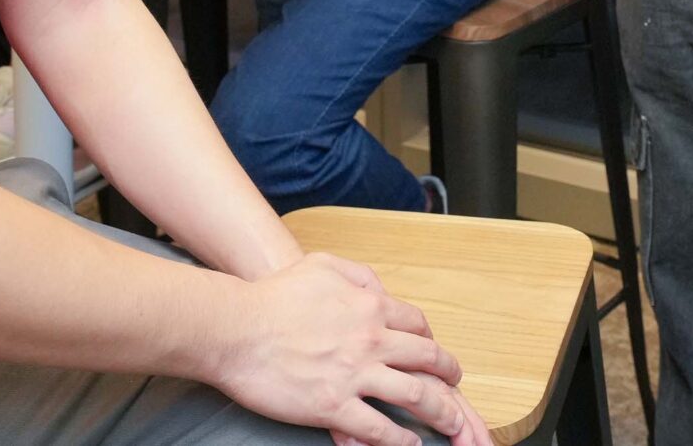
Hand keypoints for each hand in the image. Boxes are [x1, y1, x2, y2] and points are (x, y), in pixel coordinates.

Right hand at [219, 253, 492, 445]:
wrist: (236, 328)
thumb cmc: (273, 297)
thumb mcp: (323, 265)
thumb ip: (357, 275)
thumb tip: (378, 289)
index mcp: (370, 307)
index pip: (418, 326)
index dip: (432, 342)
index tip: (435, 354)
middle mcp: (371, 340)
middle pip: (428, 361)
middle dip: (449, 377)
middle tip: (456, 387)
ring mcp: (355, 375)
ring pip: (416, 396)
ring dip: (442, 413)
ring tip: (453, 425)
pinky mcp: (335, 406)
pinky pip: (380, 429)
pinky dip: (401, 440)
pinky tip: (411, 445)